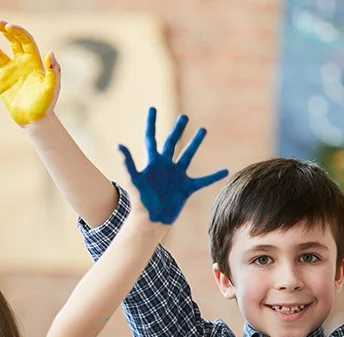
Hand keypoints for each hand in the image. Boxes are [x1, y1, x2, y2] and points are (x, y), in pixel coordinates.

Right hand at [0, 20, 58, 125]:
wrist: (35, 120)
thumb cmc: (46, 104)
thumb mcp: (52, 87)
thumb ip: (53, 70)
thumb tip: (50, 52)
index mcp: (34, 61)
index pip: (25, 40)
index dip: (17, 32)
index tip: (8, 27)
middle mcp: (21, 64)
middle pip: (12, 42)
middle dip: (4, 30)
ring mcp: (9, 73)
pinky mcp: (0, 84)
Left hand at [119, 108, 228, 224]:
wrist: (150, 221)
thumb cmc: (140, 202)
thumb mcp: (134, 180)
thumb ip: (128, 163)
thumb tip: (118, 145)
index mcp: (152, 163)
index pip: (151, 138)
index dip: (151, 123)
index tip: (152, 108)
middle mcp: (165, 167)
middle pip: (172, 143)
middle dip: (178, 130)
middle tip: (184, 117)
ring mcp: (176, 176)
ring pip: (187, 156)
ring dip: (195, 143)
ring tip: (203, 129)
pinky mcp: (186, 188)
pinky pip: (202, 180)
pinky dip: (213, 176)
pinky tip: (224, 170)